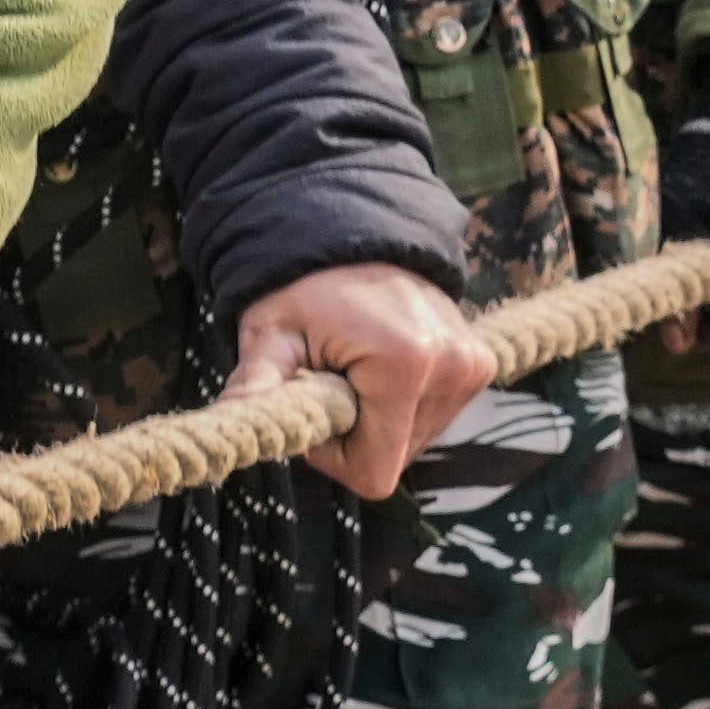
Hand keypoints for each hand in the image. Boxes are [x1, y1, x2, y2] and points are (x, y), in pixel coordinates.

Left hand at [226, 258, 495, 503]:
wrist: (353, 237)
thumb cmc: (302, 289)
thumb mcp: (270, 335)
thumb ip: (257, 384)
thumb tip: (230, 422)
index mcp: (404, 365)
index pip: (374, 471)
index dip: (333, 458)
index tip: (313, 411)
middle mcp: (452, 369)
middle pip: (395, 459)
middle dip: (355, 435)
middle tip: (329, 382)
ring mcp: (472, 368)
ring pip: (414, 441)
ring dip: (378, 420)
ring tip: (356, 367)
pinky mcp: (479, 365)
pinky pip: (433, 417)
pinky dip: (402, 405)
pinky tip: (381, 365)